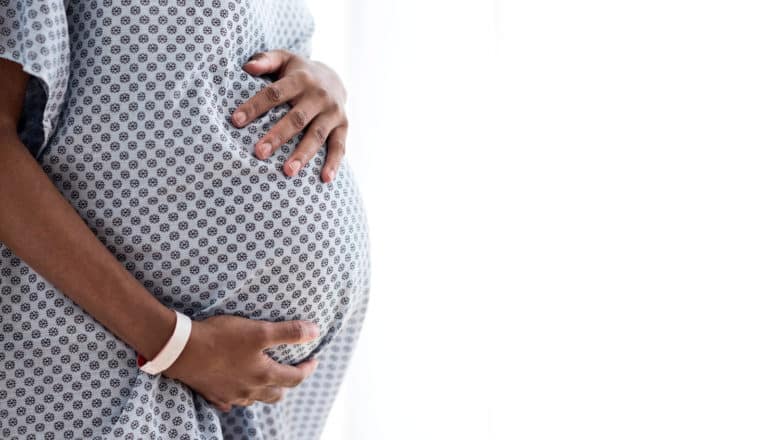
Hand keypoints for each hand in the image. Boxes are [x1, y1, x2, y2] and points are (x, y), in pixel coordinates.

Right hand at [164, 315, 320, 411]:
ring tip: (264, 377)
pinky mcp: (211, 394)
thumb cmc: (222, 338)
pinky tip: (235, 386)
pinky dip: (238, 395)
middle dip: (286, 384)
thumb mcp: (260, 331)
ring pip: (253, 399)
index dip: (307, 369)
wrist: (181, 349)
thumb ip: (290, 333)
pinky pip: (229, 401)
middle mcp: (249, 390)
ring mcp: (229, 395)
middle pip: (275, 395)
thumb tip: (316, 332)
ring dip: (263, 390)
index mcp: (263, 375)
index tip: (314, 360)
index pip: (294, 378)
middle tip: (290, 371)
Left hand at [231, 50, 347, 182]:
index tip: (236, 121)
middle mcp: (319, 96)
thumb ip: (265, 60)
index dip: (255, 106)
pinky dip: (333, 163)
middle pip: (296, 118)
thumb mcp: (283, 59)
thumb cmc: (298, 72)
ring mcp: (333, 112)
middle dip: (278, 136)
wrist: (334, 78)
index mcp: (301, 79)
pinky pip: (339, 147)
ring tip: (287, 172)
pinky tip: (325, 179)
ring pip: (317, 135)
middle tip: (259, 153)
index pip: (274, 93)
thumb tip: (247, 66)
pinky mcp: (344, 126)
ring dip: (303, 154)